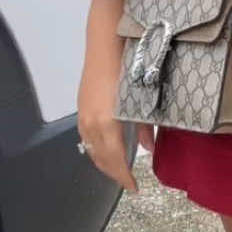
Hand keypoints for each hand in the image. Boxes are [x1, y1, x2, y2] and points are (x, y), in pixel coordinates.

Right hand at [77, 68, 137, 193]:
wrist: (105, 43)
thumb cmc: (127, 67)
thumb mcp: (141, 98)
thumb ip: (145, 127)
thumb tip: (149, 148)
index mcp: (107, 123)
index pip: (115, 160)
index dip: (124, 177)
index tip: (135, 188)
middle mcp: (91, 124)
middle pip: (101, 159)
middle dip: (114, 173)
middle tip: (128, 181)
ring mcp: (83, 116)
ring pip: (91, 150)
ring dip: (104, 163)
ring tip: (119, 168)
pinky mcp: (81, 109)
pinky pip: (87, 139)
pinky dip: (96, 149)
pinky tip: (107, 149)